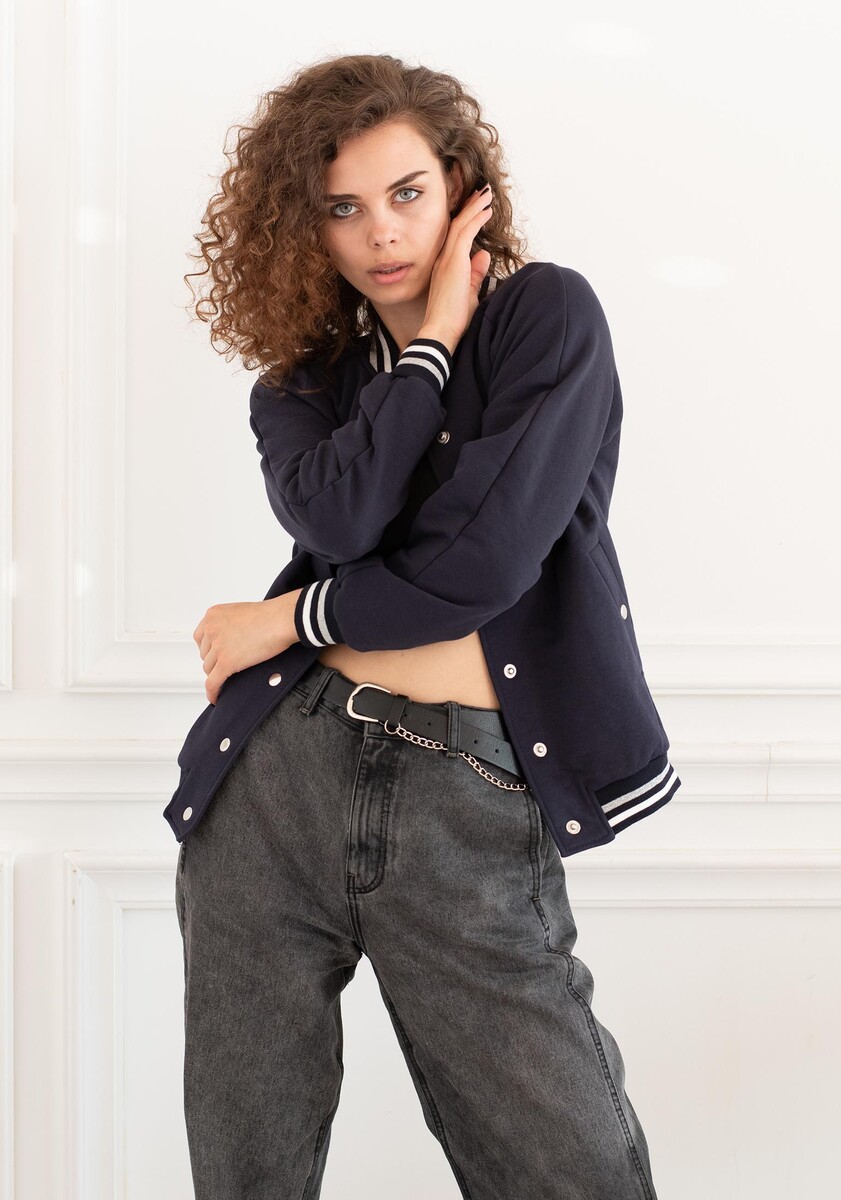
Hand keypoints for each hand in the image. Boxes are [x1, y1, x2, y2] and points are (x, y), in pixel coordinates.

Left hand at [193, 593, 299, 704]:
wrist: (281, 620)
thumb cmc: (270, 615)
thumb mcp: (241, 613)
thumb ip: (229, 624)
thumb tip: (230, 640)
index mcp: (213, 615)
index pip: (200, 637)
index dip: (208, 649)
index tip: (214, 655)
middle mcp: (211, 629)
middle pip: (205, 654)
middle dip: (214, 661)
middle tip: (226, 666)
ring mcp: (218, 646)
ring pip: (209, 669)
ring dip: (217, 674)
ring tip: (227, 679)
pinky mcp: (226, 662)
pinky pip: (213, 683)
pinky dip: (213, 693)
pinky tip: (215, 698)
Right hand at [419, 182, 493, 349]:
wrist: (440, 332)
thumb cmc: (452, 319)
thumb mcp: (468, 292)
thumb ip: (475, 274)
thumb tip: (484, 255)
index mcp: (445, 266)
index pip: (456, 237)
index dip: (466, 219)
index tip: (476, 207)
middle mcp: (443, 259)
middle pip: (457, 225)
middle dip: (470, 207)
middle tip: (481, 192)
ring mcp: (446, 260)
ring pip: (461, 225)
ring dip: (475, 208)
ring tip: (486, 193)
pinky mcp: (453, 264)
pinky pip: (465, 234)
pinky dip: (476, 219)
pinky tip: (486, 210)